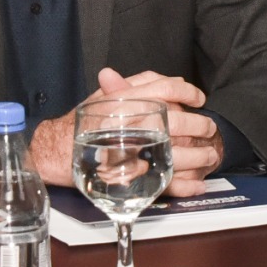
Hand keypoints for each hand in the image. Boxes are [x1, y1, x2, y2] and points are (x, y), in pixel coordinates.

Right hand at [28, 70, 220, 195]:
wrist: (57, 152)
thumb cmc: (84, 123)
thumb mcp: (104, 97)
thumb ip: (135, 85)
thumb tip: (171, 80)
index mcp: (128, 102)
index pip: (167, 89)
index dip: (187, 93)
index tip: (199, 98)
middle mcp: (134, 125)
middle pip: (179, 124)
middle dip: (200, 127)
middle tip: (209, 129)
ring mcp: (135, 153)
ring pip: (177, 155)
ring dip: (199, 157)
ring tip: (209, 156)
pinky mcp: (133, 178)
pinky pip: (165, 184)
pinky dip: (186, 187)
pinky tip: (199, 185)